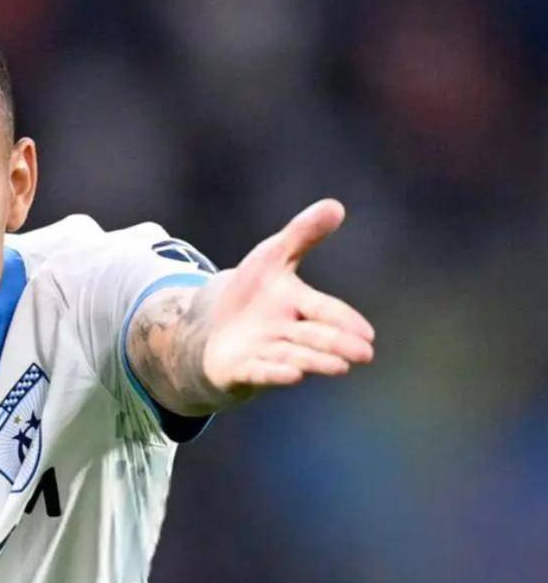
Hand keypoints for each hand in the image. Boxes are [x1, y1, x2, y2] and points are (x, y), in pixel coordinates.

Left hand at [201, 199, 374, 397]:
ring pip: (294, 356)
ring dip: (315, 361)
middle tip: (364, 353)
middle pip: (315, 337)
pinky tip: (293, 376)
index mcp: (297, 305)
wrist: (214, 327)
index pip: (324, 310)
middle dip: (338, 344)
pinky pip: (260, 371)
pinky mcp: (241, 368)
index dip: (345, 320)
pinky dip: (275, 373)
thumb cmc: (251, 293)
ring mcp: (265, 352)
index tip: (367, 332)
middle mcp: (286, 332)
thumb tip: (336, 206)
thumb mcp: (272, 257)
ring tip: (339, 367)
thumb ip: (302, 234)